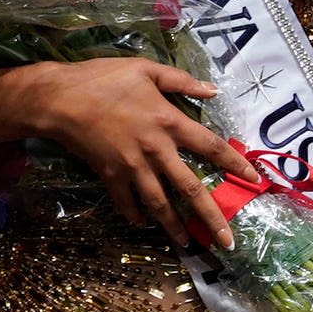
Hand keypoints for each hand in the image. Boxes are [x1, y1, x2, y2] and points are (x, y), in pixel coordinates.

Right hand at [22, 58, 252, 247]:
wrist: (59, 99)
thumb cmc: (103, 78)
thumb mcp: (145, 68)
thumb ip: (182, 80)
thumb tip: (214, 90)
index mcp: (169, 121)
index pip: (210, 146)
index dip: (234, 164)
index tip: (253, 180)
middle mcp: (156, 149)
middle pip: (190, 187)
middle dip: (211, 217)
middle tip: (226, 242)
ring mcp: (132, 166)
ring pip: (159, 203)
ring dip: (175, 226)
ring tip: (187, 243)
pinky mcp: (110, 175)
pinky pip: (127, 201)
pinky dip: (136, 215)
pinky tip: (144, 225)